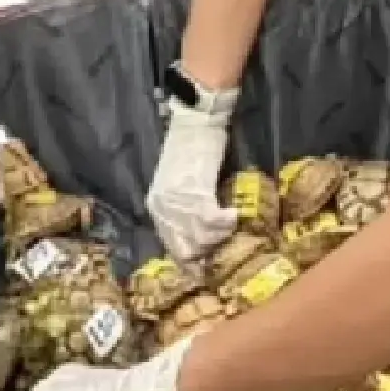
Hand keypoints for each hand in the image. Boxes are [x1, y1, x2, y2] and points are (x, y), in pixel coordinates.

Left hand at [147, 98, 236, 261]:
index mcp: (156, 208)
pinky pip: (212, 220)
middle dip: (209, 250)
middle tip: (225, 240)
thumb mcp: (180, 186)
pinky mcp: (195, 192)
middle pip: (187, 248)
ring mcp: (177, 202)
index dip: (192, 260)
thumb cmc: (191, 151)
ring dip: (221, 235)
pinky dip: (226, 222)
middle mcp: (163, 208)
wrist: (195, 124)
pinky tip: (233, 215)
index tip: (208, 266)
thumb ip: (184, 210)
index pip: (172, 247)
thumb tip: (201, 235)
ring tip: (231, 224)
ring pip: (202, 237)